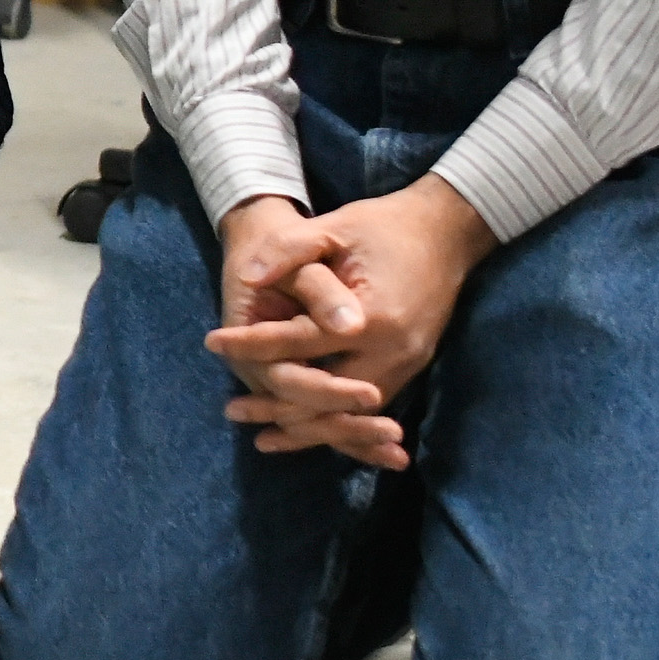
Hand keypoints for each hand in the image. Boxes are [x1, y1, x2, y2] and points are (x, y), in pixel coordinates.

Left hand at [204, 176, 496, 468]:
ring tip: (260, 433)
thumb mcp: (333, 225)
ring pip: (351, 413)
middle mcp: (394, 350)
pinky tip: (305, 429)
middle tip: (231, 409)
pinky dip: (337, 420)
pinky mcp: (412, 367)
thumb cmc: (383, 226)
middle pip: (328, 395)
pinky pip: (369, 407)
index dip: (254, 342)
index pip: (300, 341)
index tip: (212, 342)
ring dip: (307, 425)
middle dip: (279, 405)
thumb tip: (246, 276)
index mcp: (373, 316)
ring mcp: (408, 363)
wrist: (446, 232)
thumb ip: (288, 249)